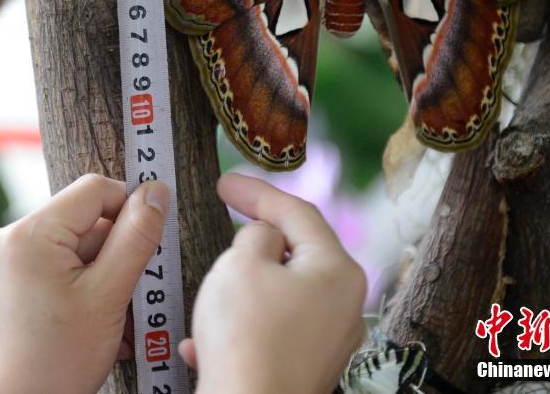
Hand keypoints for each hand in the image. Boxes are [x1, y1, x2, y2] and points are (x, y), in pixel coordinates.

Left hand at [0, 174, 168, 393]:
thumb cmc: (58, 362)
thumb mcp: (110, 295)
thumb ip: (136, 237)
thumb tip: (156, 191)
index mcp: (27, 233)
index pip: (95, 190)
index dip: (129, 210)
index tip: (147, 243)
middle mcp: (3, 239)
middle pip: (81, 222)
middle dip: (112, 255)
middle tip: (125, 299)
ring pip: (68, 247)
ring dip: (97, 275)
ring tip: (108, 320)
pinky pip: (47, 266)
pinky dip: (73, 285)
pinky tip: (86, 321)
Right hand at [181, 173, 366, 393]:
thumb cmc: (247, 337)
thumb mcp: (241, 262)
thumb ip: (255, 235)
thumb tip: (263, 239)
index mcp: (337, 269)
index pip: (298, 211)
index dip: (257, 191)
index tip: (225, 182)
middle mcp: (343, 304)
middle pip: (297, 252)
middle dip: (255, 241)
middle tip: (227, 220)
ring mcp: (328, 339)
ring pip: (281, 293)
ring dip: (243, 287)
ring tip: (213, 290)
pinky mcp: (307, 366)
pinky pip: (271, 331)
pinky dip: (241, 326)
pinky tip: (205, 342)